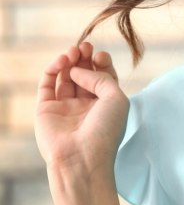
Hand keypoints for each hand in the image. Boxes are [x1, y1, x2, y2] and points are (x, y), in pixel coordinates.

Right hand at [34, 42, 128, 174]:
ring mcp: (65, 107)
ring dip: (69, 60)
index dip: (101, 63)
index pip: (103, 76)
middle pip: (84, 74)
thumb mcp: (115, 98)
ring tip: (73, 50)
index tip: (101, 56)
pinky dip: (53, 69)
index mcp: (105, 103)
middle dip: (85, 58)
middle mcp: (85, 105)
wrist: (82, 159)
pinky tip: (61, 61)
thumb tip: (79, 68)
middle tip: (85, 46)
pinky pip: (47, 84)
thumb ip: (101, 77)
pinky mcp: (45, 110)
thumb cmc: (105, 130)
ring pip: (65, 77)